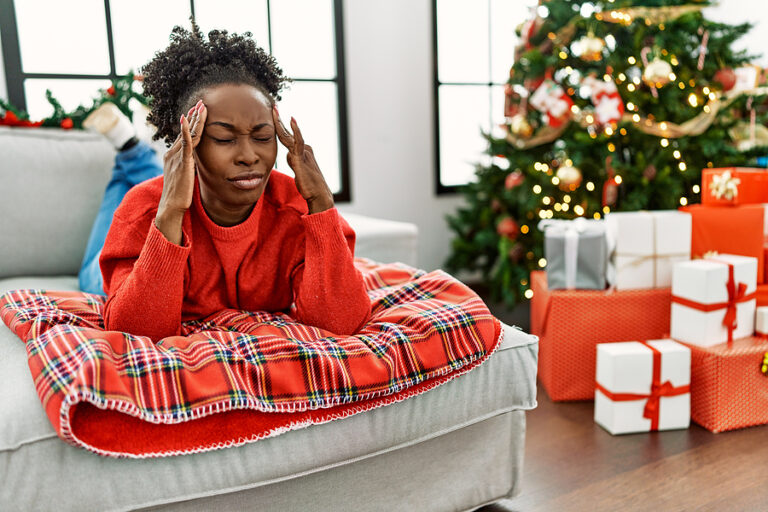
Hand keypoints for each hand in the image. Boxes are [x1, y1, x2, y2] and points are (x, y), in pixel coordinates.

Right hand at [155, 100, 206, 243]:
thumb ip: (188, 166)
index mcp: (174, 156)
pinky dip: (186, 131)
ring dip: (194, 119)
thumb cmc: (179, 195)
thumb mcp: (184, 176)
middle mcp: (173, 153)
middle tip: (201, 102)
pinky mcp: (182, 163)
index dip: (191, 122)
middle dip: (193, 115)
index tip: (198, 111)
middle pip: (186, 131)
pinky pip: (185, 145)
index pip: (184, 135)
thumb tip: (195, 162)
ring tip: (201, 106)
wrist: (171, 206)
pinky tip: (187, 120)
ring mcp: (176, 157)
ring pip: (188, 134)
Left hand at [272, 106, 333, 213]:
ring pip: (289, 135)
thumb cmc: (309, 185)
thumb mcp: (298, 170)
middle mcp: (303, 149)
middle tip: (273, 107)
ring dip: (281, 123)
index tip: (274, 116)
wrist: (318, 194)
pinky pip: (298, 142)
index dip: (280, 127)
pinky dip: (295, 131)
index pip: (287, 137)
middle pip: (287, 133)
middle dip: (279, 120)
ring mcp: (303, 152)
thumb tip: (288, 155)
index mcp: (302, 152)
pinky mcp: (301, 158)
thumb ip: (293, 161)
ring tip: (275, 111)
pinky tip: (292, 121)